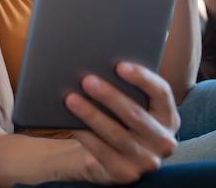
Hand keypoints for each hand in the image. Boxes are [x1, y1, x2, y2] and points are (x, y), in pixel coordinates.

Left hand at [66, 62, 178, 183]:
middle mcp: (163, 141)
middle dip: (109, 95)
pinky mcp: (124, 173)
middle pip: (135, 114)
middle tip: (86, 80)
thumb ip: (124, 90)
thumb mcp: (128, 107)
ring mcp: (145, 160)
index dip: (142, 78)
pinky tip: (70, 122)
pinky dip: (84, 134)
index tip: (119, 66)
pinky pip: (101, 150)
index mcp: (168, 117)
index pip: (161, 93)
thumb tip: (98, 69)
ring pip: (115, 133)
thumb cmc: (118, 122)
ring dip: (91, 114)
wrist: (109, 159)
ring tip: (71, 98)